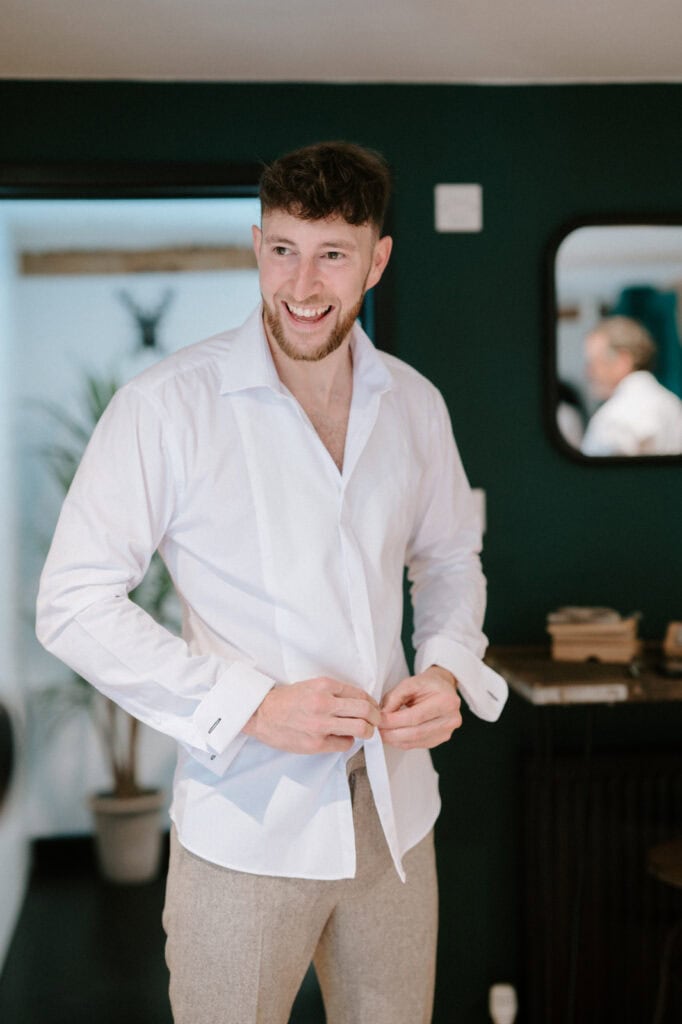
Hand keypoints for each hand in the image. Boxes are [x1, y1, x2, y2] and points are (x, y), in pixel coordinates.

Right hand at [242, 676, 380, 754]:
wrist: (261, 714)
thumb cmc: (286, 700)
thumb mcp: (311, 685)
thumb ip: (334, 692)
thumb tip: (359, 703)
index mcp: (324, 685)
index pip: (360, 694)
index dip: (371, 702)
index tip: (373, 707)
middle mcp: (324, 703)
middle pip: (365, 710)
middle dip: (376, 717)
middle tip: (376, 720)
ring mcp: (320, 724)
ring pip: (360, 728)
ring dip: (367, 731)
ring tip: (365, 731)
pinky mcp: (316, 743)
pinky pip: (345, 743)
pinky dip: (348, 741)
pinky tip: (342, 738)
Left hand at [379, 665, 461, 749]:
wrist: (443, 688)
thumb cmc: (427, 684)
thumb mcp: (410, 683)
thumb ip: (395, 697)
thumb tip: (383, 715)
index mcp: (446, 701)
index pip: (416, 716)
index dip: (395, 721)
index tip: (379, 721)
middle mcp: (451, 718)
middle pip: (417, 732)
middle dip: (393, 733)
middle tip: (377, 730)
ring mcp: (447, 731)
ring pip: (417, 741)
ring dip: (396, 740)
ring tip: (382, 734)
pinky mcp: (441, 739)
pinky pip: (419, 744)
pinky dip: (403, 742)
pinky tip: (393, 737)